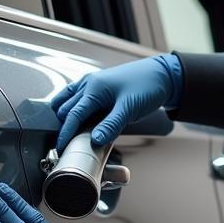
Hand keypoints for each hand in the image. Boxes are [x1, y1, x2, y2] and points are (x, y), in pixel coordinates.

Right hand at [51, 55, 177, 152]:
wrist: (162, 74)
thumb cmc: (147, 87)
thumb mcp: (129, 109)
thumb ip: (111, 125)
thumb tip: (94, 140)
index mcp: (94, 88)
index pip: (72, 114)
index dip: (66, 133)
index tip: (61, 148)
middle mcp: (90, 83)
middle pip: (67, 108)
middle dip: (64, 125)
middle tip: (68, 144)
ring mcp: (93, 82)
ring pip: (69, 100)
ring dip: (66, 115)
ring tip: (71, 132)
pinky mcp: (99, 85)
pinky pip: (78, 95)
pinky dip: (74, 107)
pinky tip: (81, 118)